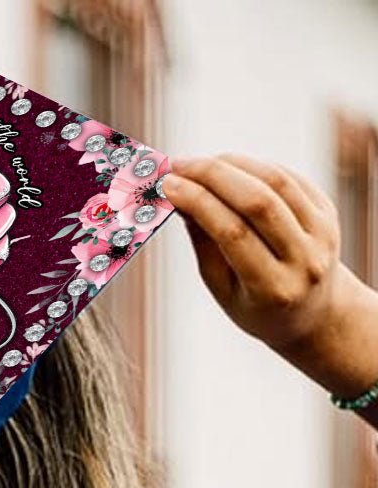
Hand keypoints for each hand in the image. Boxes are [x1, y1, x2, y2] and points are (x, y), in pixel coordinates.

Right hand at [163, 154, 377, 398]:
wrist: (313, 313)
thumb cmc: (257, 306)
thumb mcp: (223, 290)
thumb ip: (205, 245)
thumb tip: (181, 199)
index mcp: (273, 288)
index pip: (233, 233)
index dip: (199, 203)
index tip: (168, 185)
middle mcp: (305, 259)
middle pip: (258, 202)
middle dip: (214, 176)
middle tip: (179, 166)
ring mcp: (324, 232)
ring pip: (277, 182)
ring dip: (234, 165)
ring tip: (201, 163)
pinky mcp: (329, 212)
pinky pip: (290, 179)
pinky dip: (256, 167)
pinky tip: (230, 168)